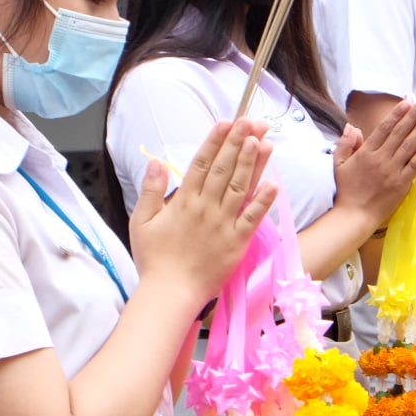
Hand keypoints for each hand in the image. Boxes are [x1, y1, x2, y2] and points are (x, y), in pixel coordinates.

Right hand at [129, 119, 276, 300]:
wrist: (170, 294)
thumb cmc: (153, 259)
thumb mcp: (141, 222)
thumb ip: (151, 190)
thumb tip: (155, 162)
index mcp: (183, 202)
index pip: (201, 164)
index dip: (215, 141)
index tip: (226, 122)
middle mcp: (205, 209)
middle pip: (224, 169)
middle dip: (238, 143)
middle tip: (251, 121)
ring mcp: (223, 225)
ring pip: (240, 188)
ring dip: (252, 163)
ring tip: (262, 141)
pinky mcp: (237, 243)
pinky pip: (253, 219)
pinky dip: (263, 201)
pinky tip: (273, 183)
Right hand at [332, 98, 415, 226]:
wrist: (354, 216)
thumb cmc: (346, 190)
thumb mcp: (338, 164)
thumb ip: (345, 144)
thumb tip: (352, 126)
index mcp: (366, 153)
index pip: (384, 128)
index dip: (397, 114)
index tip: (408, 101)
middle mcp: (380, 159)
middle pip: (400, 133)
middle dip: (415, 116)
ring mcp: (392, 172)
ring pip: (410, 147)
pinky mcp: (401, 185)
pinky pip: (414, 167)